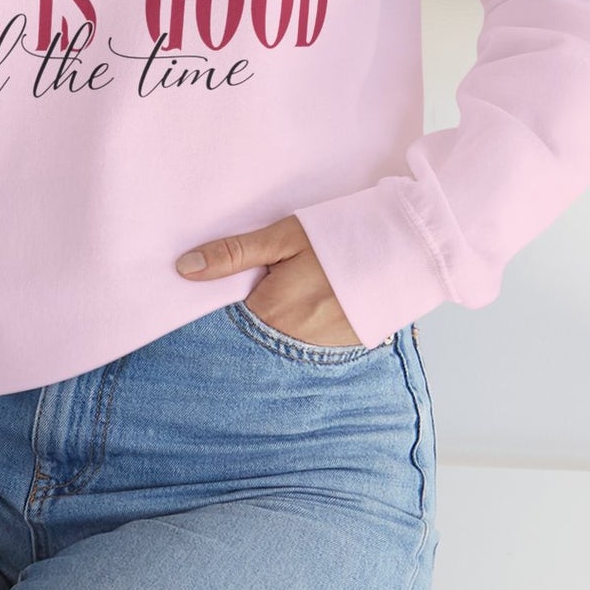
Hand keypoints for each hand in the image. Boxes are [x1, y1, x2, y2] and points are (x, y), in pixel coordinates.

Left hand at [175, 213, 363, 346]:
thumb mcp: (283, 237)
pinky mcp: (339, 352)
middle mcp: (289, 342)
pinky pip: (303, 349)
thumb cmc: (339, 238)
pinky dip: (297, 335)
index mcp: (270, 312)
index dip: (215, 308)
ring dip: (271, 329)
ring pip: (275, 345)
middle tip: (257, 293)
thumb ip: (234, 254)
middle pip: (249, 337)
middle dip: (242, 322)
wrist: (404, 252)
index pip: (223, 322)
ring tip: (285, 300)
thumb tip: (184, 268)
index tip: (208, 294)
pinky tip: (306, 312)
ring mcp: (317, 352)